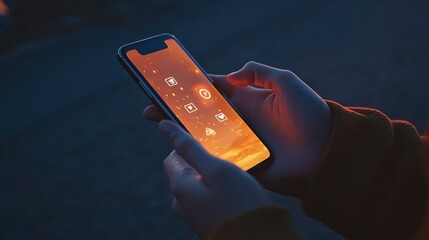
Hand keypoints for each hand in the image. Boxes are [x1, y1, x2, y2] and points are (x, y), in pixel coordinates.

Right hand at [144, 62, 330, 197]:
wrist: (325, 152)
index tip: (169, 84)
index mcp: (247, 100)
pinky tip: (178, 150)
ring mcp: (238, 142)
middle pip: (201, 114)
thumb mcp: (287, 83)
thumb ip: (259, 72)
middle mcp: (239, 120)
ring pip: (204, 136)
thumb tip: (228, 76)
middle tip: (151, 108)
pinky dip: (198, 154)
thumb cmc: (310, 114)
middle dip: (176, 110)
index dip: (191, 87)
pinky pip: (216, 158)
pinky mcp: (242, 162)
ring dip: (181, 131)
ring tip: (157, 125)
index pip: (213, 91)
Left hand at [159, 120, 270, 237]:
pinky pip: (207, 200)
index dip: (189, 147)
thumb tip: (164, 126)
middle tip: (227, 159)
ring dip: (212, 177)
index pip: (172, 157)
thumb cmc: (239, 203)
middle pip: (186, 172)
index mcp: (180, 186)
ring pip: (198, 186)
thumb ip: (190, 147)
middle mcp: (181, 203)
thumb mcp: (217, 168)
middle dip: (204, 162)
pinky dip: (218, 192)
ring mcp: (194, 215)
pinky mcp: (206, 223)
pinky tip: (235, 192)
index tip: (210, 143)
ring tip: (234, 176)